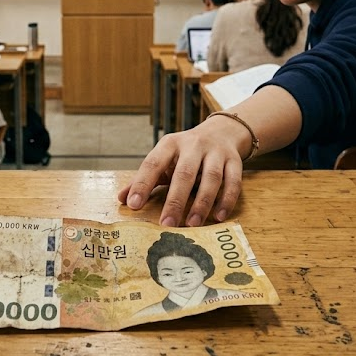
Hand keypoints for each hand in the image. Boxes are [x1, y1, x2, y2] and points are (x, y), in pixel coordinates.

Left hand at [119, 115, 252, 226]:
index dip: (142, 183)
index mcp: (170, 144)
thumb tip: (121, 199)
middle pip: (184, 173)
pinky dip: (227, 200)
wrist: (222, 131)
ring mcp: (216, 152)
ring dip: (202, 203)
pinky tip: (218, 217)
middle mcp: (193, 145)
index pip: (153, 163)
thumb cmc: (186, 153)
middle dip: (175, 200)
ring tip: (192, 224)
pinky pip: (233, 182)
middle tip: (166, 224)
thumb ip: (143, 179)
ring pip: (211, 178)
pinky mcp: (235, 161)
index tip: (133, 205)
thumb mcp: (164, 159)